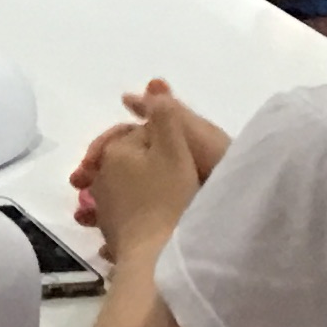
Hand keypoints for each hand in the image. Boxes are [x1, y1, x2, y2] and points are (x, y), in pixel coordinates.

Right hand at [72, 80, 220, 259]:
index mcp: (179, 148)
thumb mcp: (196, 139)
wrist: (249, 225)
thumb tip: (152, 83)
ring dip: (100, 204)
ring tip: (84, 218)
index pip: (133, 137)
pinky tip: (106, 243)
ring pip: (124, 199)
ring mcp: (171, 203)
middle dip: (97, 175)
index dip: (107, 144)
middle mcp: (172, 173)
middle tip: (77, 186)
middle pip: (124, 167)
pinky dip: (117, 232)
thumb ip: (170, 116)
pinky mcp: (171, 233)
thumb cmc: (222, 176)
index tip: (86, 161)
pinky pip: (136, 229)